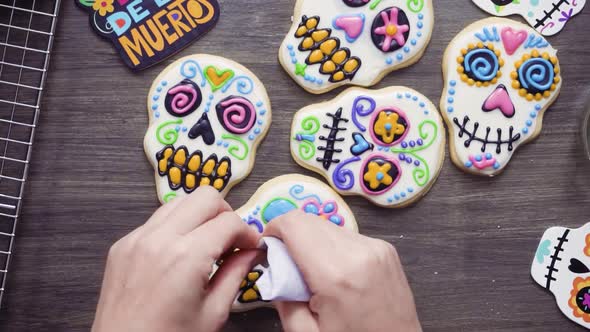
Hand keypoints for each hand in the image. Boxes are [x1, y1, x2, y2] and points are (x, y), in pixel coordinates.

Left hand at [92, 187, 261, 331]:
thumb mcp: (213, 313)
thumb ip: (236, 275)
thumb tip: (251, 253)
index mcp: (185, 257)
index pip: (229, 221)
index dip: (248, 232)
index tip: (251, 246)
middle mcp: (158, 240)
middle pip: (205, 197)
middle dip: (225, 214)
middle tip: (232, 240)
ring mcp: (136, 239)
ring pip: (179, 201)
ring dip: (200, 216)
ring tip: (208, 244)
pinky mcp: (122, 245)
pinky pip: (156, 220)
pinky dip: (176, 227)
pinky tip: (182, 251)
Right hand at [265, 210, 421, 331]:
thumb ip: (282, 296)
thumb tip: (274, 267)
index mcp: (335, 274)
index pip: (293, 224)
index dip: (273, 231)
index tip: (268, 248)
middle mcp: (359, 252)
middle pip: (308, 220)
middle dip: (291, 238)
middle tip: (289, 268)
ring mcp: (376, 248)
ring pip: (327, 226)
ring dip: (312, 242)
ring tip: (315, 275)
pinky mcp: (385, 249)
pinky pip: (347, 235)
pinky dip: (333, 248)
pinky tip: (336, 274)